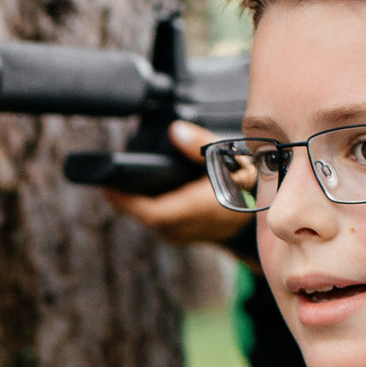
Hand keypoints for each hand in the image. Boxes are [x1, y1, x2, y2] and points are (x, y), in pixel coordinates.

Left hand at [99, 120, 255, 246]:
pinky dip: (149, 204)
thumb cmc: (245, 185)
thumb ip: (200, 145)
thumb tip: (175, 131)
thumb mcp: (230, 158)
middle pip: (141, 214)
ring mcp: (180, 234)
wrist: (259, 217)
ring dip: (136, 200)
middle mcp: (182, 227)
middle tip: (110, 175)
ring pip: (148, 218)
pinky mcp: (179, 235)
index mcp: (192, 209)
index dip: (123, 200)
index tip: (106, 184)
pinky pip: (156, 220)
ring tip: (123, 179)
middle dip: (125, 196)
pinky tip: (144, 188)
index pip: (148, 212)